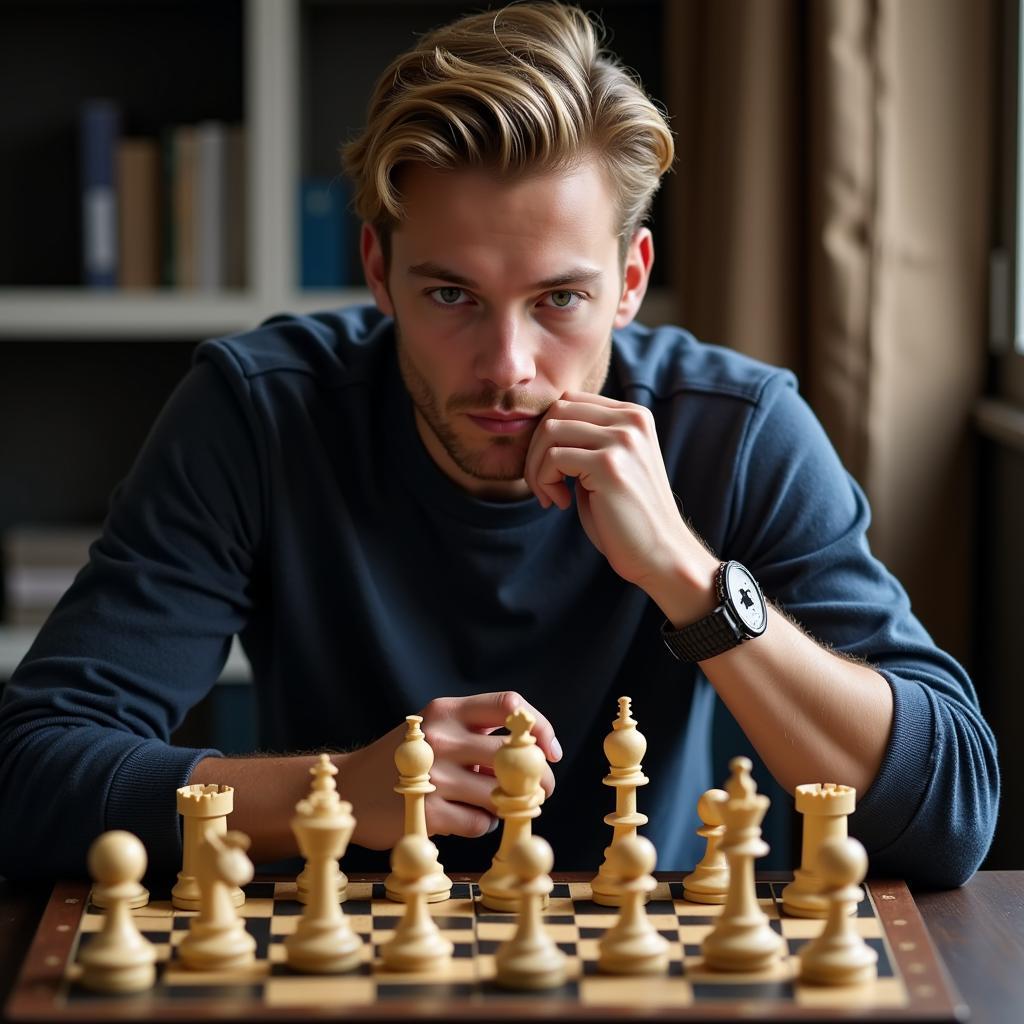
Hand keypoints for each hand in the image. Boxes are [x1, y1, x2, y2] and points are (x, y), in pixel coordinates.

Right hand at [341, 691, 560, 849]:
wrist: (350, 788)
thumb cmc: (405, 759)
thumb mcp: (437, 729)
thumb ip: (480, 735)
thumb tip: (538, 755)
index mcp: (447, 709)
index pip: (509, 704)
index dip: (540, 727)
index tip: (552, 751)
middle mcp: (440, 736)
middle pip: (514, 755)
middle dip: (539, 779)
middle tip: (542, 791)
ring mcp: (432, 774)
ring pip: (500, 794)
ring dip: (507, 805)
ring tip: (492, 805)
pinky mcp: (426, 811)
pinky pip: (478, 823)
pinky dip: (482, 824)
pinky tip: (466, 818)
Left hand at [523, 391, 717, 605]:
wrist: (661, 554)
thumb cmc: (627, 516)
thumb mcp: (608, 465)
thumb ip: (585, 441)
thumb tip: (541, 427)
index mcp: (634, 415)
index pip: (570, 400)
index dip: (549, 434)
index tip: (552, 469)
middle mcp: (631, 420)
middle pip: (557, 410)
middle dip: (536, 448)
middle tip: (543, 483)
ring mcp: (622, 440)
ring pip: (550, 430)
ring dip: (537, 466)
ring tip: (550, 494)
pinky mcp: (609, 465)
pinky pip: (553, 458)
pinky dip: (545, 482)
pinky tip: (561, 503)